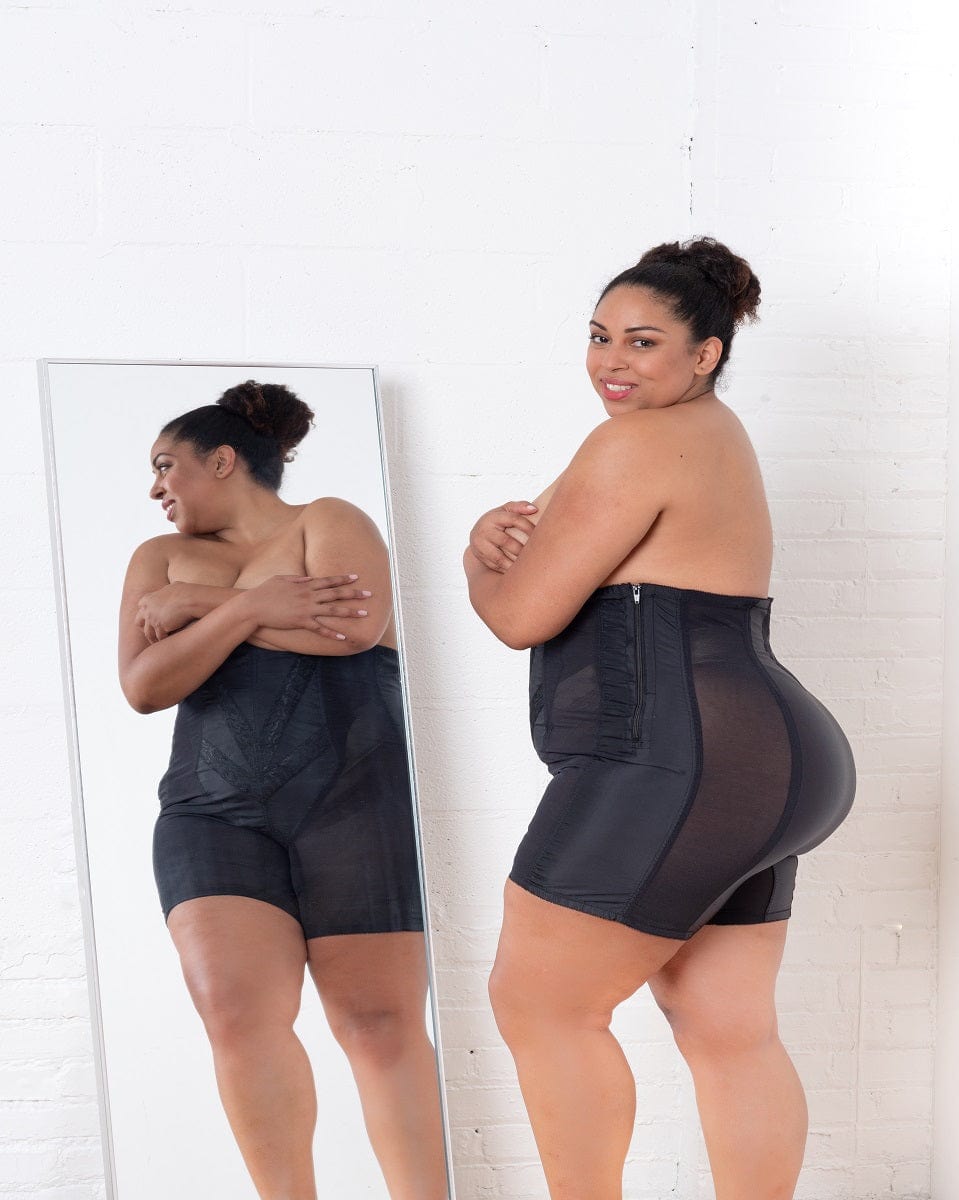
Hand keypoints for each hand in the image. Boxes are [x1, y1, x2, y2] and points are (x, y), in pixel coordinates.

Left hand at [136, 583, 197, 643]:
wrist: (192, 599)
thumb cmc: (188, 591)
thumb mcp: (174, 587)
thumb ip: (168, 591)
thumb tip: (174, 588)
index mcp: (148, 598)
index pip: (141, 607)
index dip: (146, 613)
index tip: (151, 619)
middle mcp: (147, 608)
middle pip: (138, 621)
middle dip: (144, 628)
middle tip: (150, 633)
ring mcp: (151, 618)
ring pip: (148, 633)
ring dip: (153, 638)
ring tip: (159, 643)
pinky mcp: (160, 626)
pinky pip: (159, 637)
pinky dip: (163, 640)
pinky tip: (168, 642)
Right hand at [243, 574, 372, 640]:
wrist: (253, 606)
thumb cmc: (265, 591)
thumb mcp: (281, 579)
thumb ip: (297, 579)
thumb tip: (309, 579)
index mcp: (305, 585)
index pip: (329, 581)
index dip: (343, 579)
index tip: (357, 577)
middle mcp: (309, 596)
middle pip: (336, 594)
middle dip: (354, 594)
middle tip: (370, 594)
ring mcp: (306, 609)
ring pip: (333, 611)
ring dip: (350, 612)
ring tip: (364, 614)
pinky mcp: (301, 621)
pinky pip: (320, 629)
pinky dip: (332, 633)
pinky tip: (343, 637)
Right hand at [469, 501, 537, 572]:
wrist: (477, 534)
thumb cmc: (498, 521)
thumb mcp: (506, 510)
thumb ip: (519, 507)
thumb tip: (534, 509)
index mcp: (494, 517)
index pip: (514, 519)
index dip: (528, 527)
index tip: (540, 534)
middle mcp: (484, 530)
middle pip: (506, 541)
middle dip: (522, 549)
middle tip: (536, 554)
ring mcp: (480, 545)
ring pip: (499, 558)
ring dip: (515, 563)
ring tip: (529, 565)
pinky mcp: (480, 557)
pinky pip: (495, 566)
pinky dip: (508, 569)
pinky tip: (519, 571)